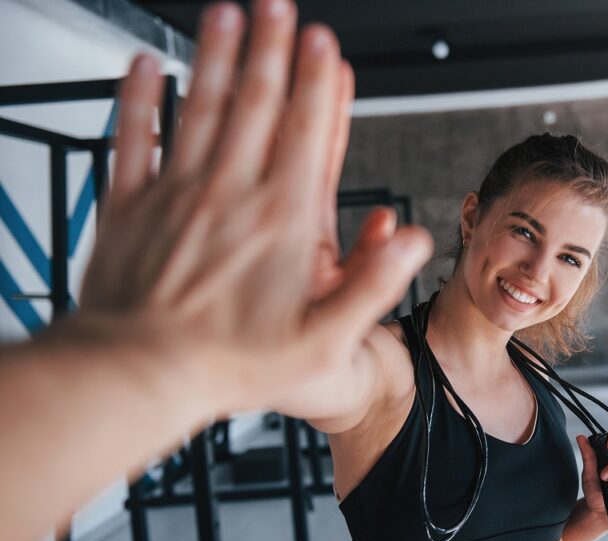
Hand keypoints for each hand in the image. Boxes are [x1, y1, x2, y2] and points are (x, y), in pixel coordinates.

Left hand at [79, 0, 431, 413]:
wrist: (140, 372)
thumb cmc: (228, 363)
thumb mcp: (323, 341)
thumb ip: (372, 284)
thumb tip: (412, 240)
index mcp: (280, 221)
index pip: (305, 132)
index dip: (318, 83)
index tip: (324, 44)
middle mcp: (230, 194)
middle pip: (256, 103)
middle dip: (271, 48)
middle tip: (278, 6)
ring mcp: (177, 193)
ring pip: (201, 106)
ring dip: (216, 55)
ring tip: (228, 13)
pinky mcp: (131, 205)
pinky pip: (135, 136)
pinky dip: (141, 96)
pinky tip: (150, 66)